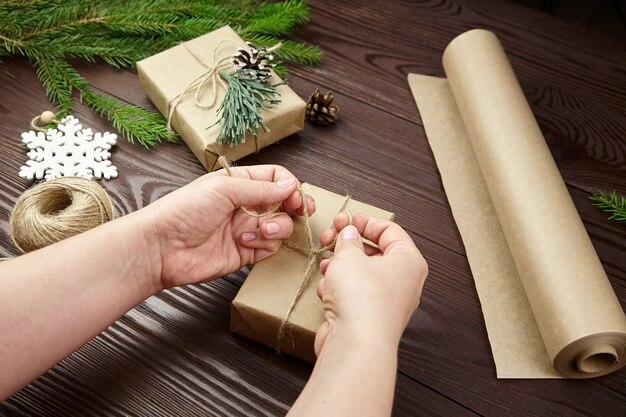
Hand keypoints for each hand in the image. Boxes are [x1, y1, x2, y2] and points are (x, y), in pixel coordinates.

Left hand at [141, 165, 314, 289]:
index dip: (289, 186)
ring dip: (277, 227)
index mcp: (239, 182)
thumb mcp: (224, 188)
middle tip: (298, 210)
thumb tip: (290, 185)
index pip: (275, 178)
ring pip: (281, 226)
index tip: (295, 195)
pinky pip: (270, 246)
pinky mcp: (245, 252)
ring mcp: (247, 228)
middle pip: (284, 203)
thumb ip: (261, 188)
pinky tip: (245, 241)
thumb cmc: (183, 211)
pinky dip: (265, 243)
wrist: (162, 247)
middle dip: (293, 207)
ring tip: (261, 229)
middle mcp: (246, 204)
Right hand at [314, 213, 426, 355]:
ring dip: (340, 268)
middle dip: (348, 245)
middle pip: (374, 252)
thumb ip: (347, 239)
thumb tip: (348, 233)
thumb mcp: (349, 255)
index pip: (390, 231)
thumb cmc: (362, 298)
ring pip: (361, 274)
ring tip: (327, 266)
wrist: (356, 343)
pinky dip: (338, 290)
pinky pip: (353, 295)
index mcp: (409, 261)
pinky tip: (328, 291)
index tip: (346, 220)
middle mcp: (403, 282)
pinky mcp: (368, 318)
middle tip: (329, 237)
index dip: (365, 221)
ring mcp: (386, 302)